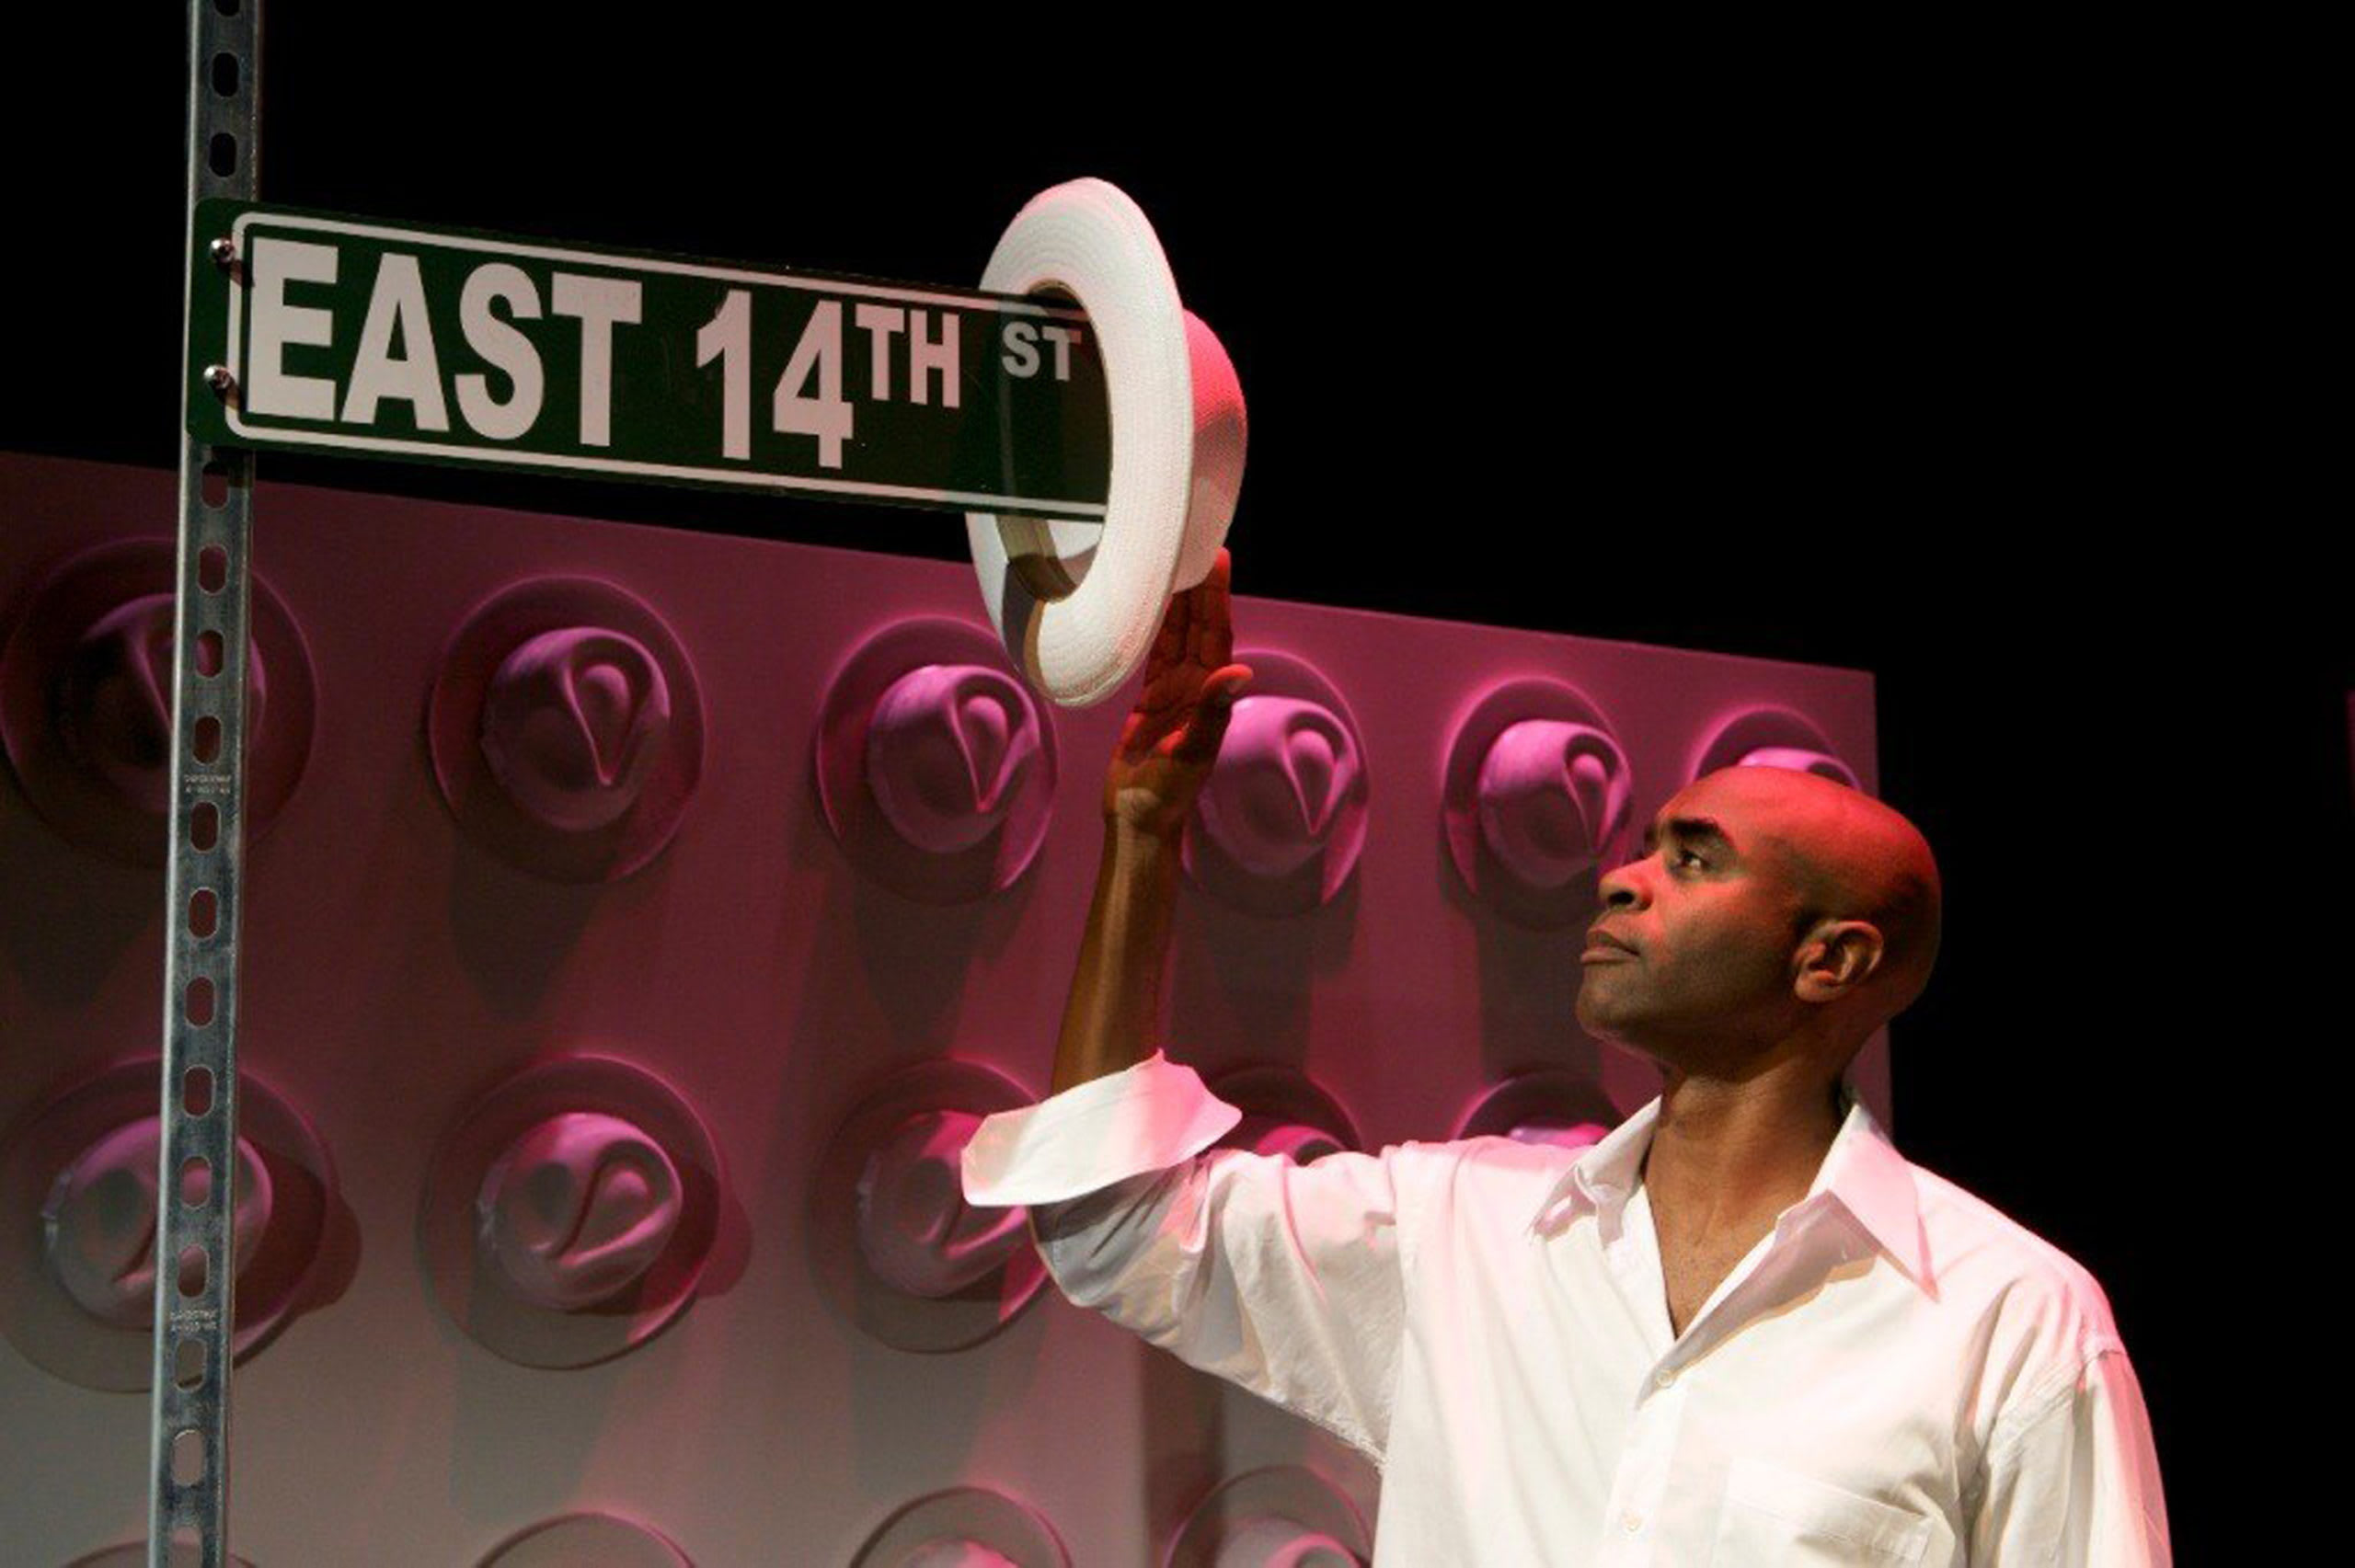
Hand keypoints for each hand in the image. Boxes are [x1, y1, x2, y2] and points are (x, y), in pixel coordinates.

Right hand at [1103, 548, 1252, 839]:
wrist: (1139, 816)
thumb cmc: (1170, 791)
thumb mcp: (1194, 752)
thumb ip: (1213, 712)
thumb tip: (1239, 672)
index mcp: (1211, 693)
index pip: (1217, 633)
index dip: (1217, 596)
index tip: (1218, 559)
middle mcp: (1195, 686)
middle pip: (1198, 625)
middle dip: (1199, 587)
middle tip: (1195, 544)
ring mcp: (1172, 691)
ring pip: (1176, 635)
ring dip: (1178, 601)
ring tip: (1175, 562)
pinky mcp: (1149, 699)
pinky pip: (1154, 652)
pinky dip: (1155, 627)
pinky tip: (1153, 604)